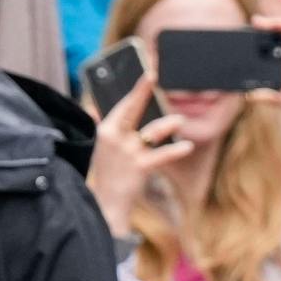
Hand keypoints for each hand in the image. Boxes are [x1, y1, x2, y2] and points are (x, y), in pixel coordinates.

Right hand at [86, 74, 194, 236]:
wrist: (105, 204)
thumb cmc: (107, 174)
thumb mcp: (101, 148)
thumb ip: (101, 126)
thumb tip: (93, 108)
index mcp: (105, 131)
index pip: (122, 106)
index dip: (135, 91)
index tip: (147, 76)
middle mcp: (114, 138)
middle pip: (131, 109)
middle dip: (141, 92)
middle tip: (152, 76)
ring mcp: (127, 152)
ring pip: (152, 132)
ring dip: (167, 125)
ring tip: (180, 121)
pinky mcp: (140, 166)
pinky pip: (162, 155)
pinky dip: (176, 150)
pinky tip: (187, 147)